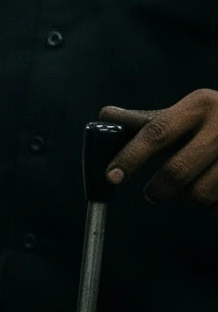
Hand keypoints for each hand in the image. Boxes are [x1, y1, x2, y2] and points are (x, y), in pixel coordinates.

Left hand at [100, 89, 217, 209]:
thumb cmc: (213, 123)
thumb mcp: (184, 114)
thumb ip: (146, 121)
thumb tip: (104, 116)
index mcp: (200, 105)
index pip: (156, 133)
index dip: (131, 157)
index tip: (112, 176)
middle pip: (177, 171)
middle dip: (157, 189)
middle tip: (152, 193)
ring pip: (200, 194)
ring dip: (189, 198)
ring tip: (192, 187)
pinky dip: (212, 205)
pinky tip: (215, 189)